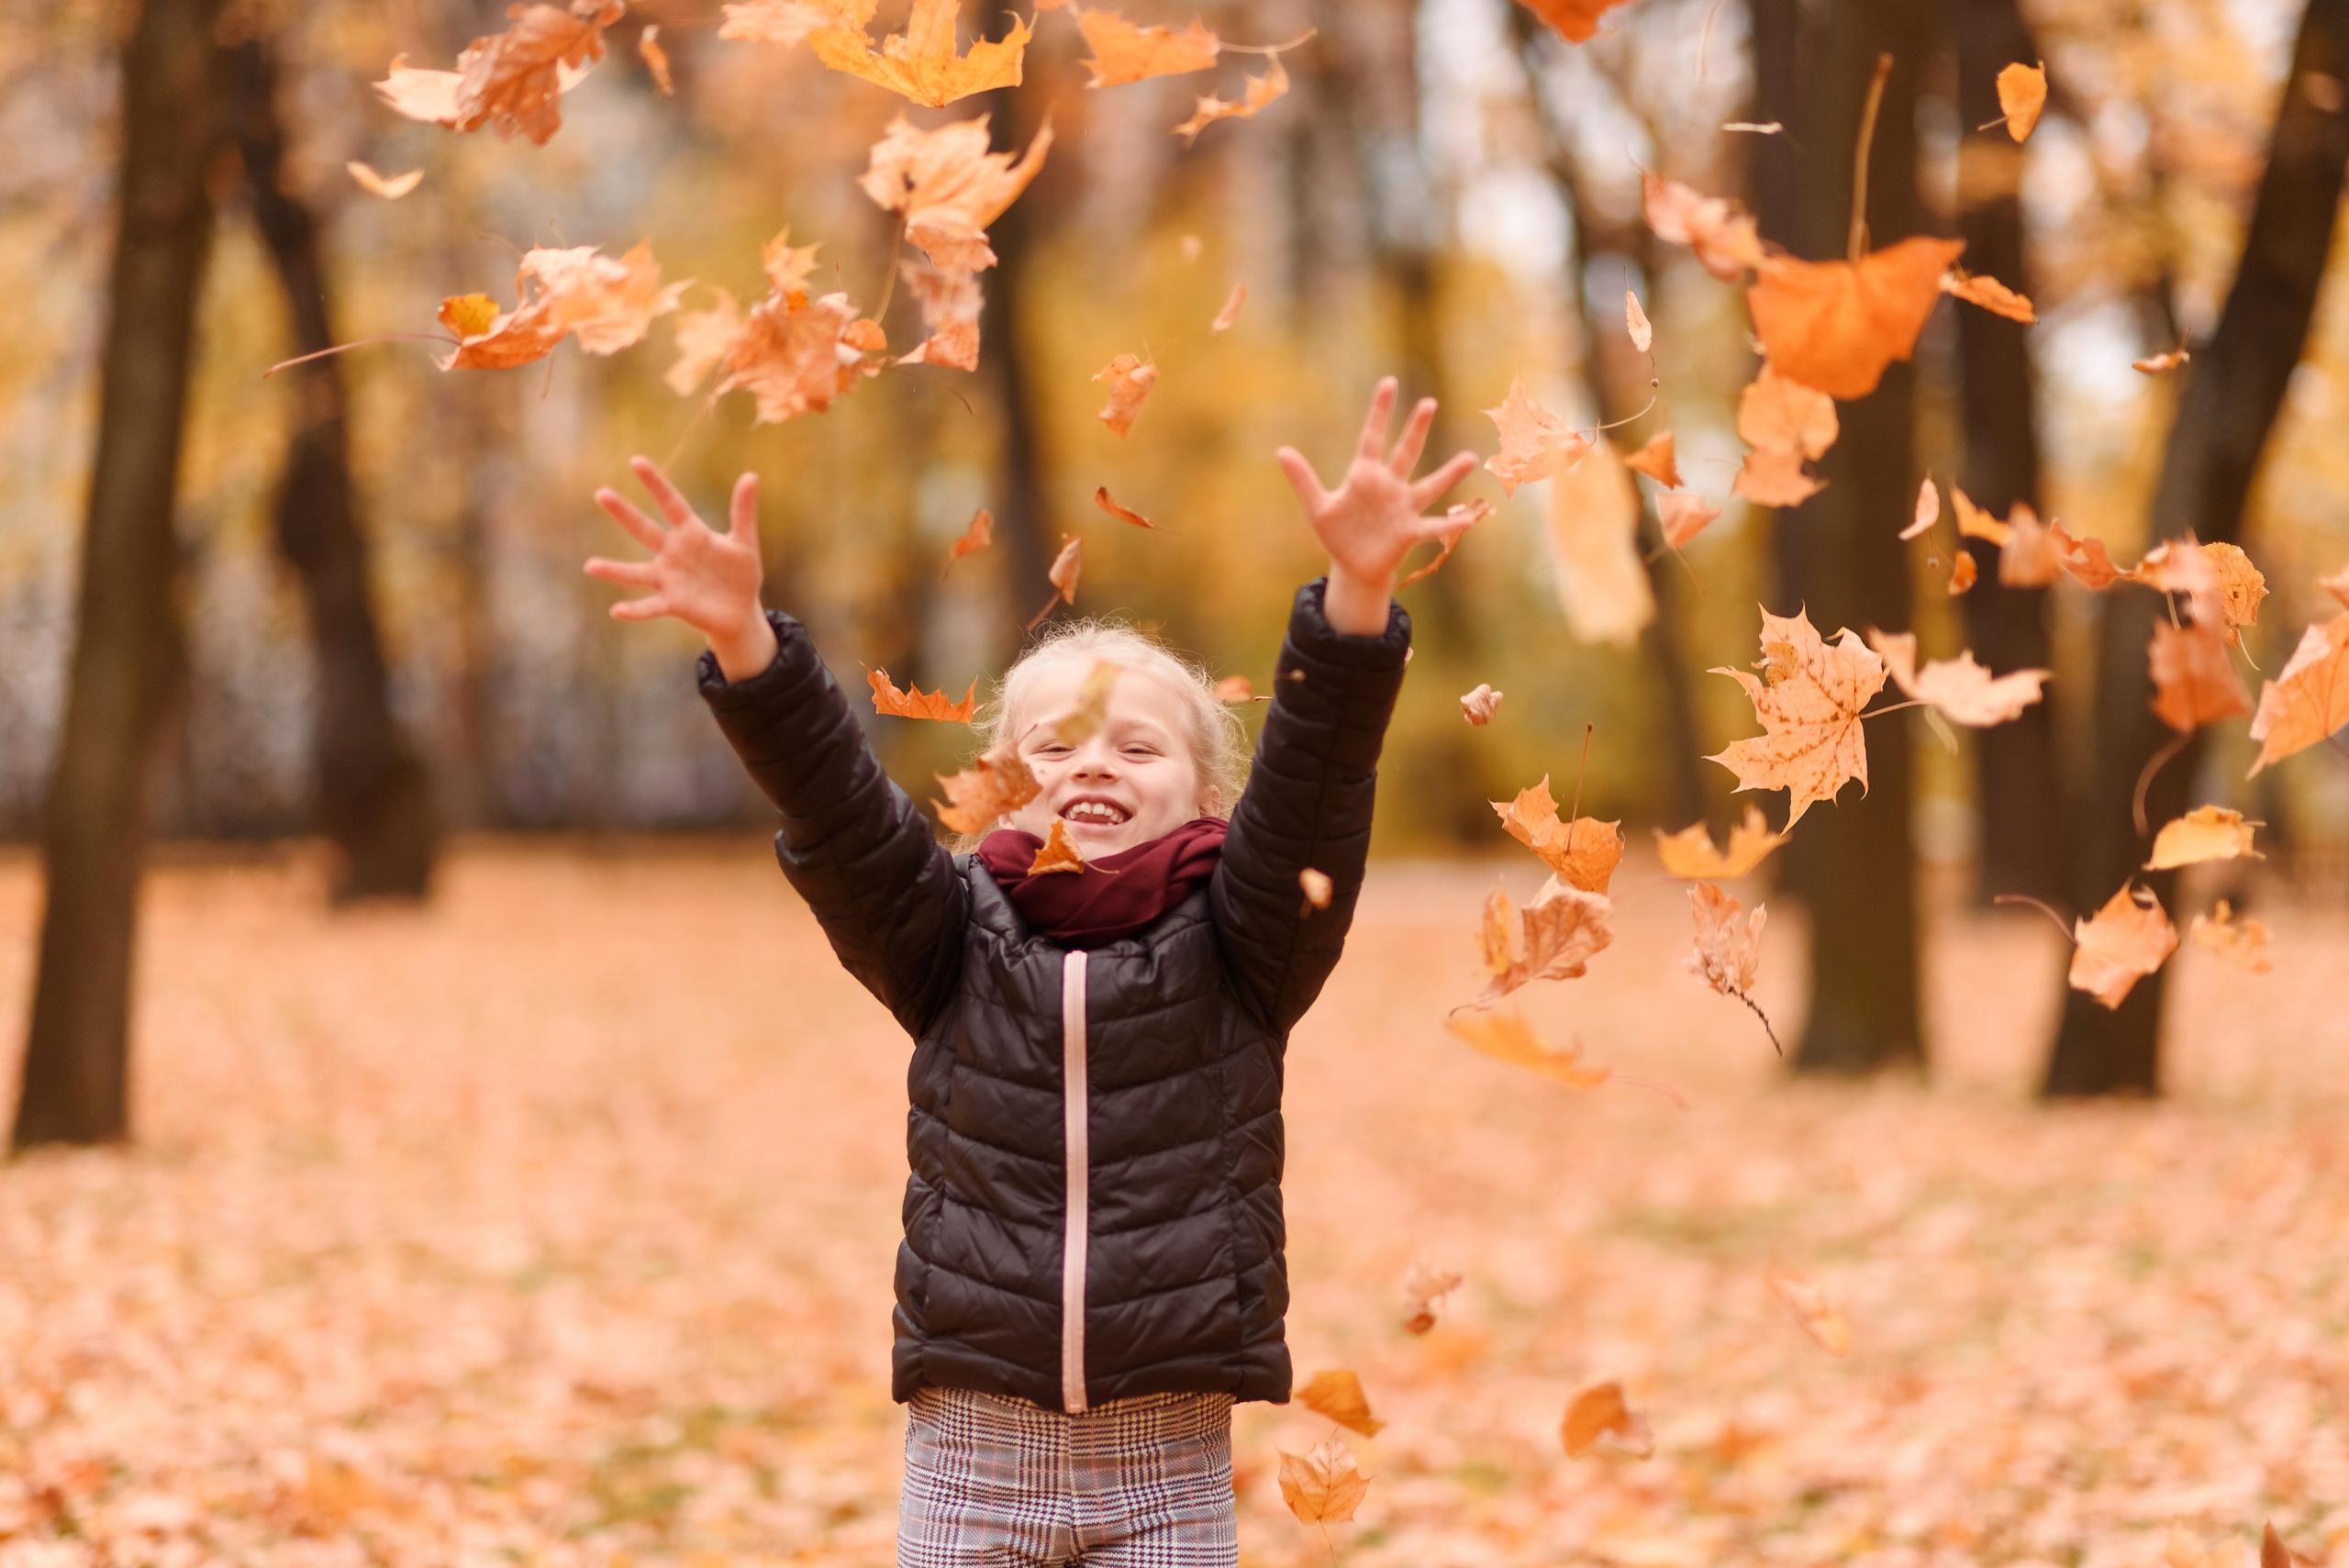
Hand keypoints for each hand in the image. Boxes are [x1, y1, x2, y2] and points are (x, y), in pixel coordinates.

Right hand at [585, 456, 776, 681]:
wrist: (740, 610)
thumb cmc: (740, 573)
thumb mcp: (744, 542)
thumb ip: (743, 512)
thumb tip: (751, 475)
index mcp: (691, 533)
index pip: (670, 503)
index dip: (655, 483)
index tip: (636, 461)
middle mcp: (673, 553)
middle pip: (644, 530)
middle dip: (624, 513)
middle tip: (601, 494)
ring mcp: (669, 579)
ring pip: (637, 572)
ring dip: (614, 570)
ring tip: (590, 565)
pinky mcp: (673, 603)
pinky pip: (651, 606)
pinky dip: (635, 610)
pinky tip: (616, 610)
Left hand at [1276, 377, 1481, 635]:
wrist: (1353, 566)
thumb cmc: (1338, 533)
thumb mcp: (1317, 506)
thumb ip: (1303, 479)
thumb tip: (1281, 451)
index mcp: (1365, 475)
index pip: (1373, 437)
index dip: (1379, 411)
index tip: (1389, 383)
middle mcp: (1389, 486)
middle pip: (1405, 453)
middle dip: (1415, 429)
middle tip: (1429, 402)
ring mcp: (1403, 508)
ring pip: (1429, 486)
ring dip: (1449, 474)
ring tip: (1469, 457)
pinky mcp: (1410, 532)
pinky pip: (1433, 527)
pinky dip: (1451, 524)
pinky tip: (1470, 518)